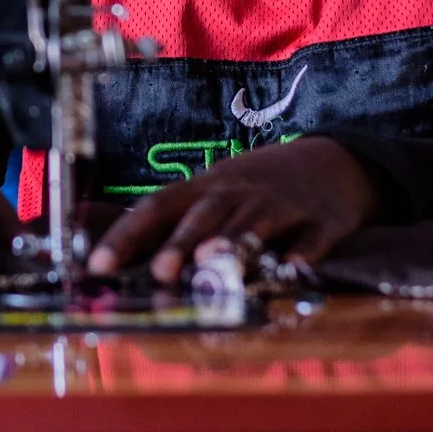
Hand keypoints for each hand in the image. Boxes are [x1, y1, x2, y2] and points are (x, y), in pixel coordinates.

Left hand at [86, 136, 378, 283]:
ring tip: (215, 265)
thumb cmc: (260, 187)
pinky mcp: (323, 221)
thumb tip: (129, 268)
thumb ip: (180, 226)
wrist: (334, 160)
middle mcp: (239, 193)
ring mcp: (281, 205)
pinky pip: (312, 239)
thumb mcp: (218, 193)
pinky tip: (294, 270)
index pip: (157, 205)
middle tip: (160, 271)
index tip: (98, 265)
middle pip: (205, 214)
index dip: (127, 234)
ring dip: (234, 243)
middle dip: (181, 242)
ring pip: (254, 223)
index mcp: (206, 188)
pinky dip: (304, 255)